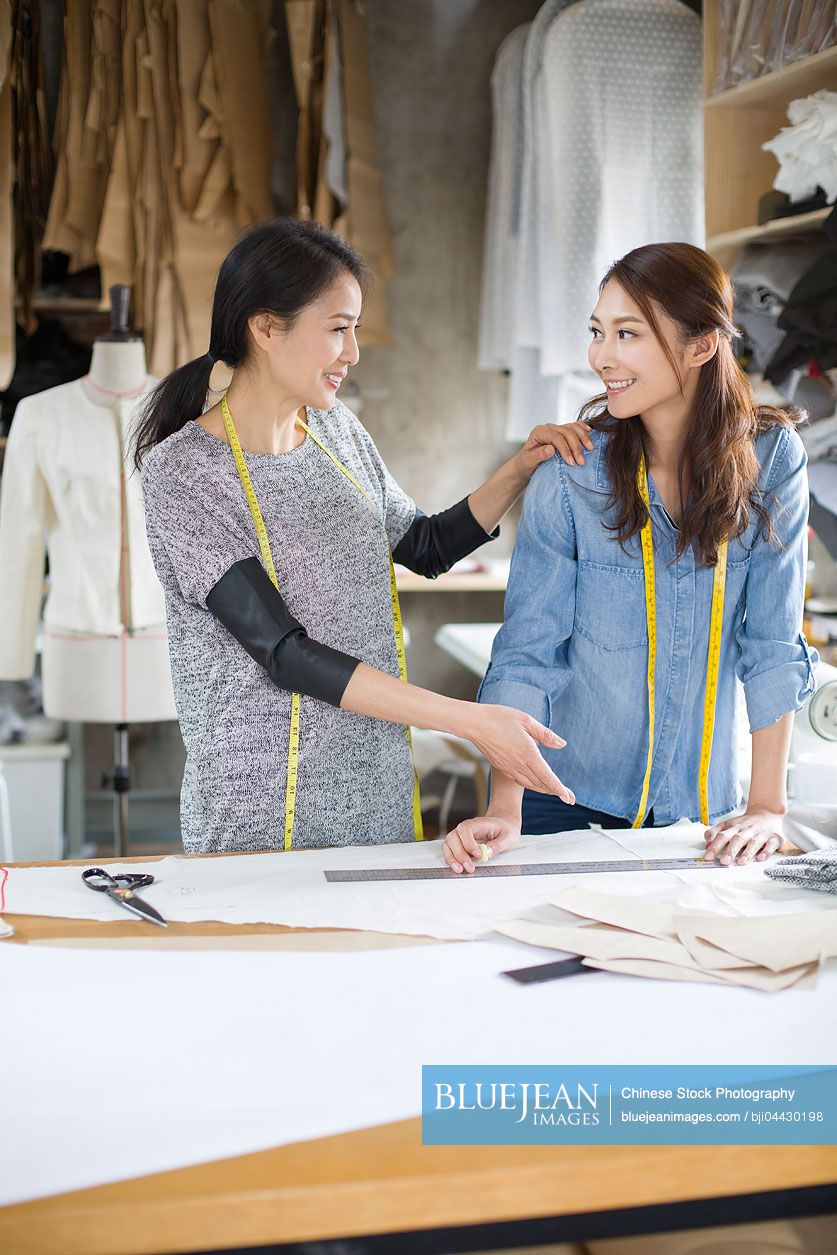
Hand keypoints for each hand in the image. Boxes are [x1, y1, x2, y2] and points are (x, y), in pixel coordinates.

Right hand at [442, 815, 520, 873]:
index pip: (466, 829)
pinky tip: (458, 867)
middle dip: (459, 854)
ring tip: (460, 869)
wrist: (504, 825)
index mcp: (478, 823)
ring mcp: (461, 836)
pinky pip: (450, 850)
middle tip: (470, 867)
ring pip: (448, 844)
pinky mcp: (460, 844)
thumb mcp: (508, 837)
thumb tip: (486, 853)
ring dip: (451, 858)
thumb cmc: (505, 829)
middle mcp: (466, 828)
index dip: (468, 843)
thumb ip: (498, 845)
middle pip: (453, 837)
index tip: (478, 855)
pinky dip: (451, 859)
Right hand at [460, 704, 574, 800]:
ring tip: (555, 792)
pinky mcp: (502, 767)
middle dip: (556, 792)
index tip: (569, 799)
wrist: (474, 724)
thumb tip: (562, 744)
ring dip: (544, 789)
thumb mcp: (527, 720)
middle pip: (541, 784)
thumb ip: (545, 734)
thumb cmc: (500, 718)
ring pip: (531, 784)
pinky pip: (520, 781)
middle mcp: (519, 764)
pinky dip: (532, 785)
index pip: (547, 776)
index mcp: (528, 753)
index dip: (560, 788)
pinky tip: (536, 783)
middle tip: (569, 799)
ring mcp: (509, 768)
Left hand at [514, 422, 593, 477]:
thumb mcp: (528, 462)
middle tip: (581, 462)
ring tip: (591, 449)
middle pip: (567, 432)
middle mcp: (548, 428)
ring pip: (573, 428)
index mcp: (539, 432)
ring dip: (583, 438)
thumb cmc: (525, 464)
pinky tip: (590, 433)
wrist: (526, 464)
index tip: (571, 462)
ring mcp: (556, 428)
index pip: (556, 437)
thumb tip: (551, 449)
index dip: (565, 449)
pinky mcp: (563, 432)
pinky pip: (575, 427)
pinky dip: (583, 429)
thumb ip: (538, 455)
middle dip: (576, 447)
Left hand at [703, 807, 783, 864]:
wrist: (767, 811)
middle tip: (723, 861)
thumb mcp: (729, 824)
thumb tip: (706, 844)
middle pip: (737, 839)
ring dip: (747, 852)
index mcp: (735, 826)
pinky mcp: (774, 838)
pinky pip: (771, 845)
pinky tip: (760, 858)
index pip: (723, 835)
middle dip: (730, 850)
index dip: (715, 846)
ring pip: (754, 843)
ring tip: (741, 862)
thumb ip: (715, 833)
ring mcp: (761, 834)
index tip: (708, 856)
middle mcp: (747, 830)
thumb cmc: (745, 823)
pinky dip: (766, 852)